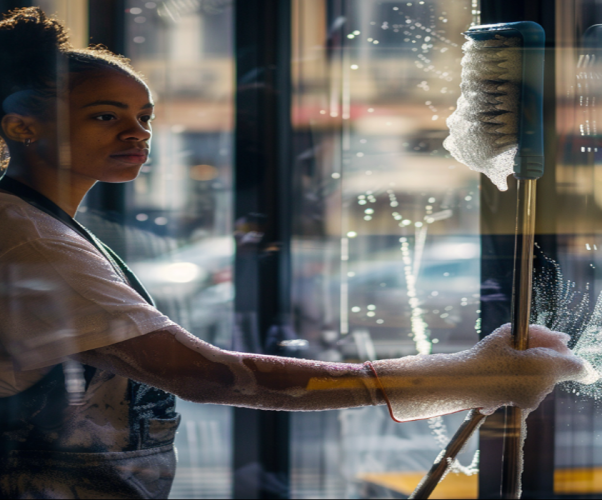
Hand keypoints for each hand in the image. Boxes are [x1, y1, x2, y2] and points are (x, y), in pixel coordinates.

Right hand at [471, 324, 596, 413]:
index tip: (559, 345)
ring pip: (547, 379)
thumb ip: (541, 333)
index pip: (578, 366)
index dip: (569, 354)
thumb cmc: (483, 355)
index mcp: (544, 366)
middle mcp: (544, 387)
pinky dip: (525, 380)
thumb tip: (563, 339)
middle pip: (560, 369)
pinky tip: (506, 374)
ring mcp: (535, 400)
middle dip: (548, 356)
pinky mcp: (525, 406)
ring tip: (509, 361)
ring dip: (536, 369)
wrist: (461, 382)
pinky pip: (534, 389)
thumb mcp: (509, 334)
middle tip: (522, 347)